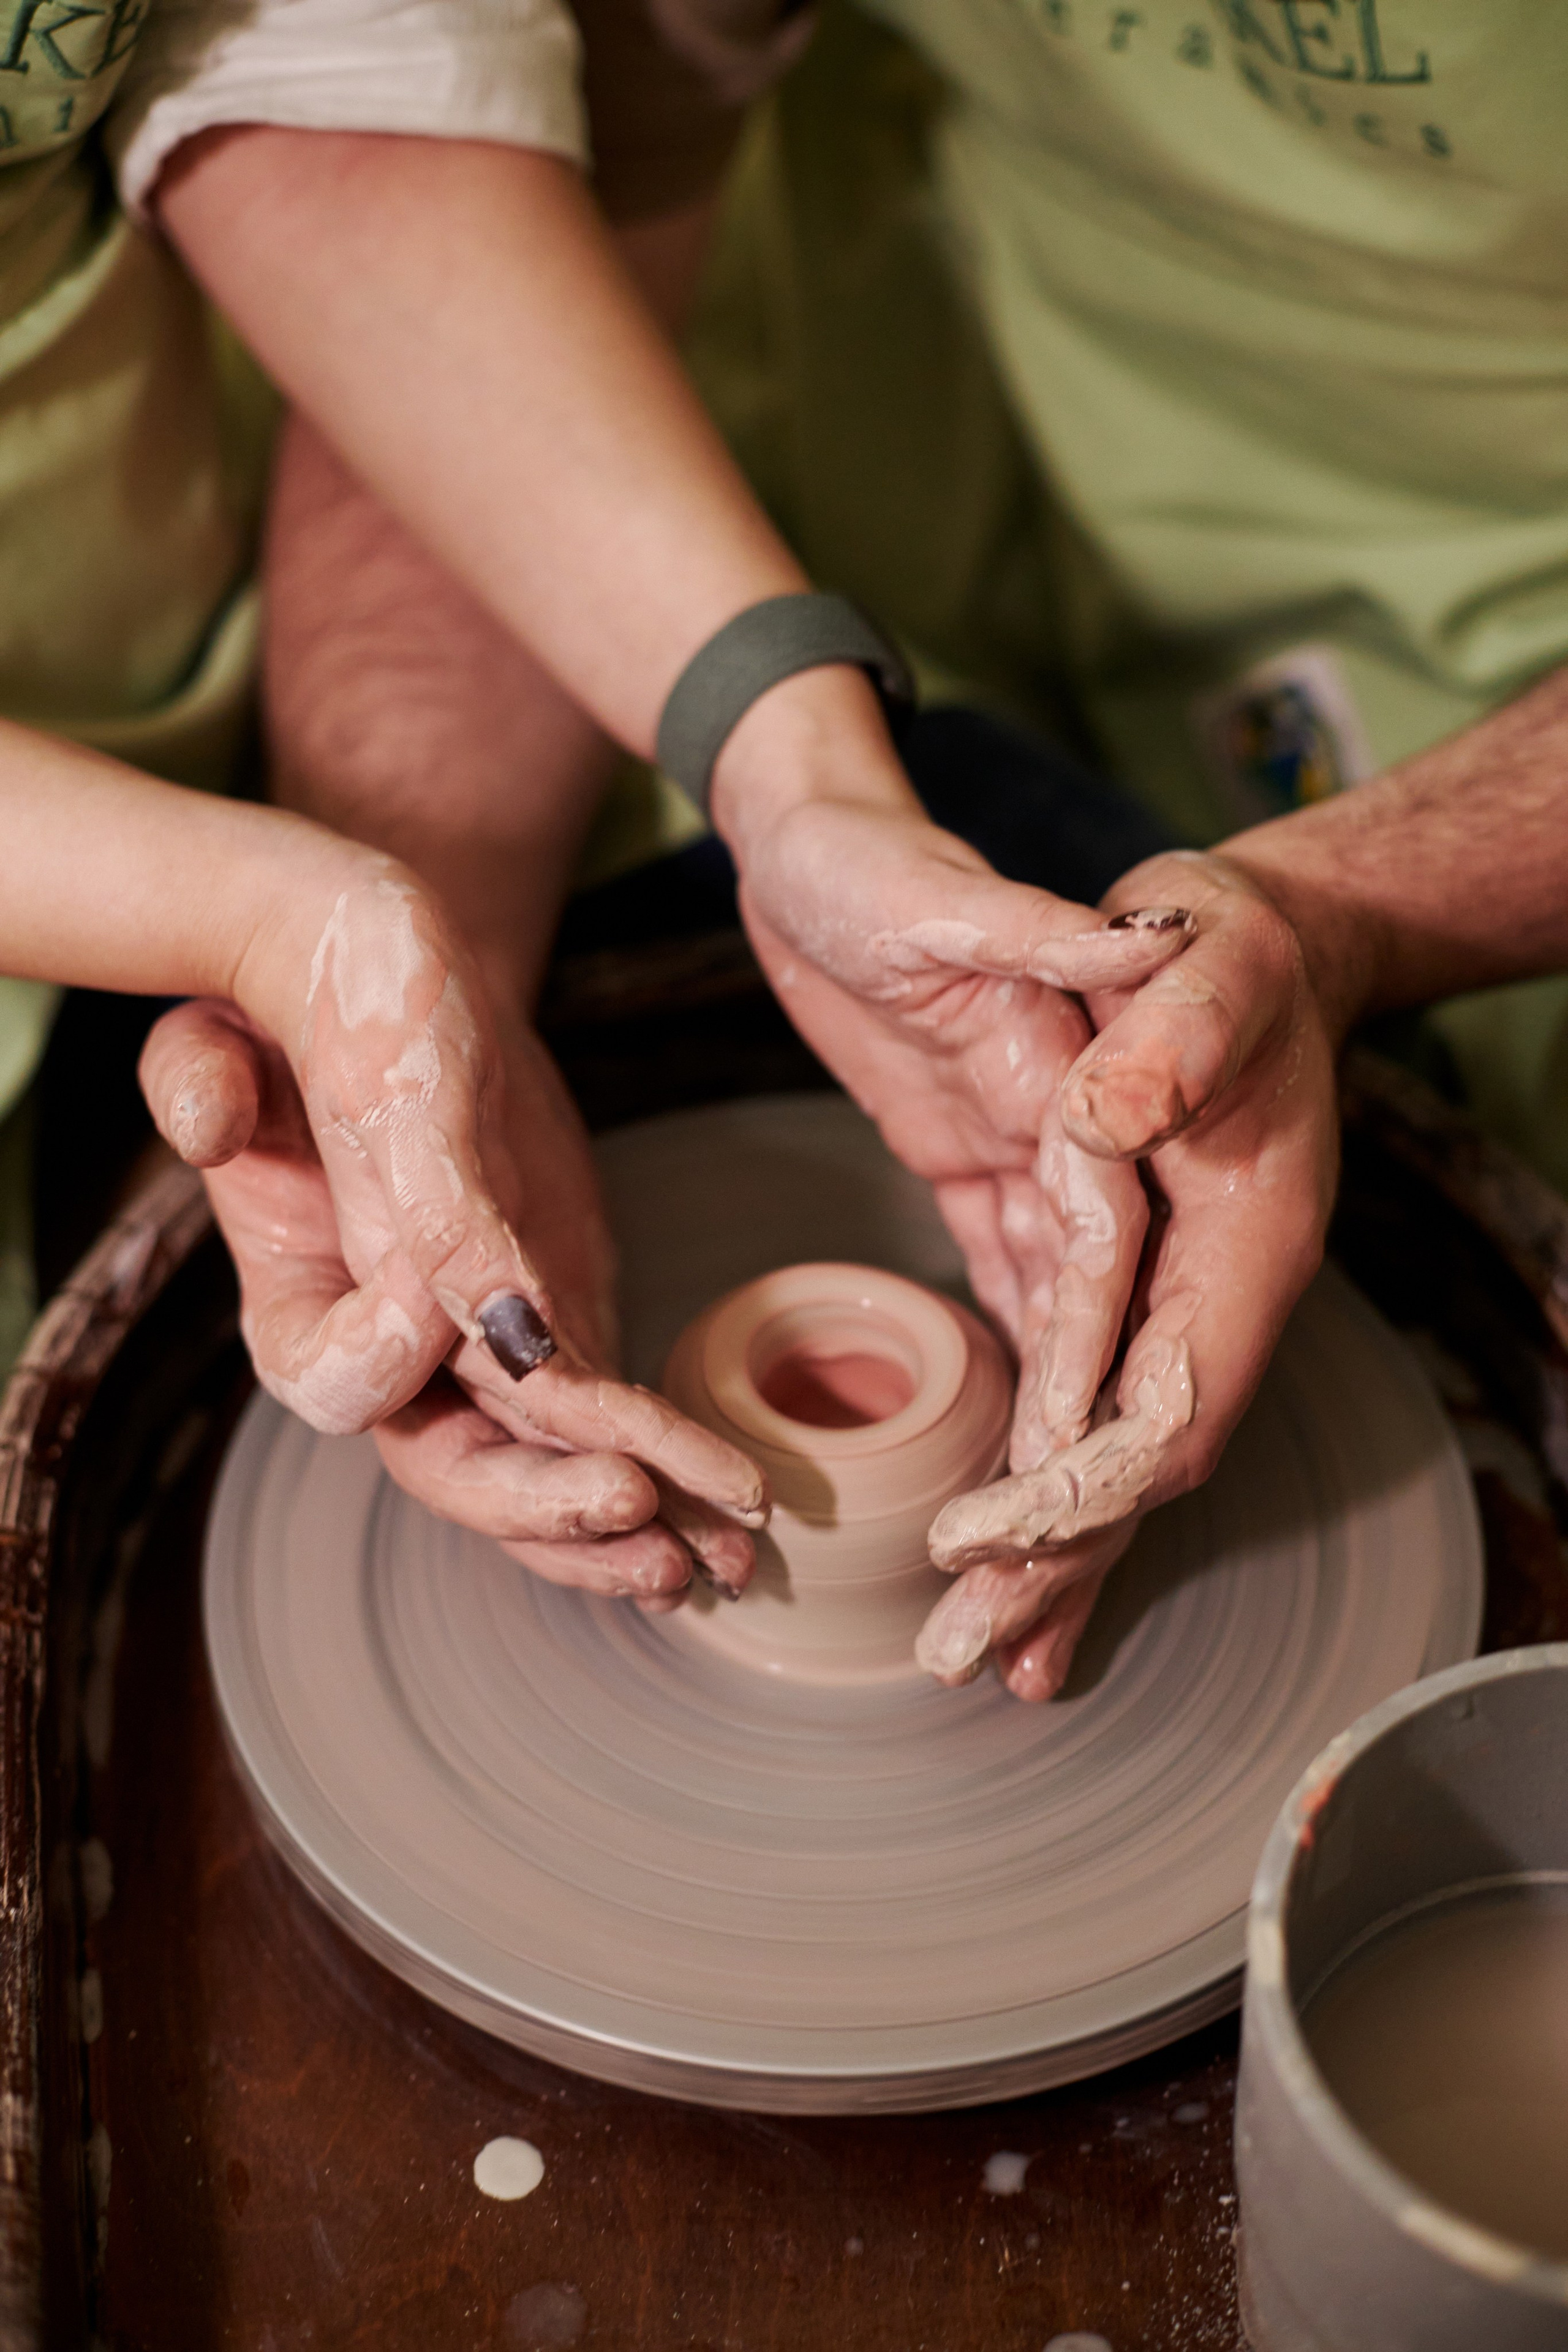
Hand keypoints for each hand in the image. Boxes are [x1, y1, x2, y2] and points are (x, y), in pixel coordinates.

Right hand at [140, 861, 765, 1602]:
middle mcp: (389, 1349)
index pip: (342, 1382)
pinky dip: (671, 1465)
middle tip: (629, 1508)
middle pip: (452, 1465)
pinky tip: (734, 1518)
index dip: (391, 1353)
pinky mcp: (557, 1316)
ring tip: (711, 1568)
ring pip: (544, 1467)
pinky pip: (608, 1420)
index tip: (431, 1298)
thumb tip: (282, 1181)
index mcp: (297, 1301)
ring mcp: (479, 1346)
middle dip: (542, 1506)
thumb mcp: (283, 1041)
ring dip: (628, 1524)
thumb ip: (256, 1115)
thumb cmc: (325, 998)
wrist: (397, 977)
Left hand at [922, 849, 1340, 1696]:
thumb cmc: (1231, 949)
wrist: (1245, 947)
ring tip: (982, 1654)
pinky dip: (1038, 1480)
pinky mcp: (1115, 1286)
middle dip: (1057, 1566)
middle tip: (968, 1660)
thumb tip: (1113, 1111)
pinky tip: (1001, 1545)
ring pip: (1105, 1458)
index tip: (985, 1533)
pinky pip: (1078, 1405)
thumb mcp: (1209, 958)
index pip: (1170, 1404)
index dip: (1084, 1481)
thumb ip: (1174, 1034)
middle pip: (1137, 1470)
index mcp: (1246, 1245)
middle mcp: (1216, 1295)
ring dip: (1047, 1557)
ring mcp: (1169, 1301)